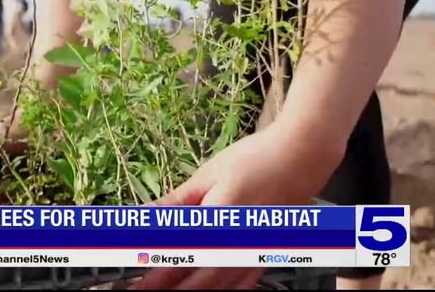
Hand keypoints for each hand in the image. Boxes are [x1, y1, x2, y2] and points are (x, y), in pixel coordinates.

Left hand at [131, 121, 345, 289]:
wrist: (301, 156)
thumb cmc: (254, 160)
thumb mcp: (208, 175)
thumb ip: (177, 203)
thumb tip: (146, 217)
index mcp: (217, 225)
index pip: (178, 259)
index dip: (153, 276)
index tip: (133, 284)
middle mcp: (237, 246)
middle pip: (195, 281)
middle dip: (167, 288)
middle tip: (142, 291)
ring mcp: (254, 254)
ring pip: (218, 287)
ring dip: (192, 291)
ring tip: (169, 291)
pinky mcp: (266, 254)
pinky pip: (242, 284)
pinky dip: (221, 290)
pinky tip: (210, 290)